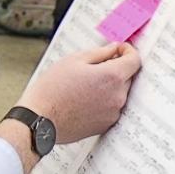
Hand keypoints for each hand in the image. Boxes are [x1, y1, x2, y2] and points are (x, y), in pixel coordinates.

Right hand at [18, 43, 141, 144]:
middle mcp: (117, 96)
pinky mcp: (105, 125)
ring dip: (109, 85)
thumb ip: (100, 52)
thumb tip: (114, 48)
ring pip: (119, 92)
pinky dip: (103, 100)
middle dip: (116, 68)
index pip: (135, 60)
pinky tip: (84, 98)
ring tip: (84, 85)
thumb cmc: (52, 89)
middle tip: (94, 67)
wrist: (39, 119)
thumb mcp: (74, 60)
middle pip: (128, 77)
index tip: (119, 49)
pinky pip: (111, 107)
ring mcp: (113, 113)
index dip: (128, 51)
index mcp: (112, 77)